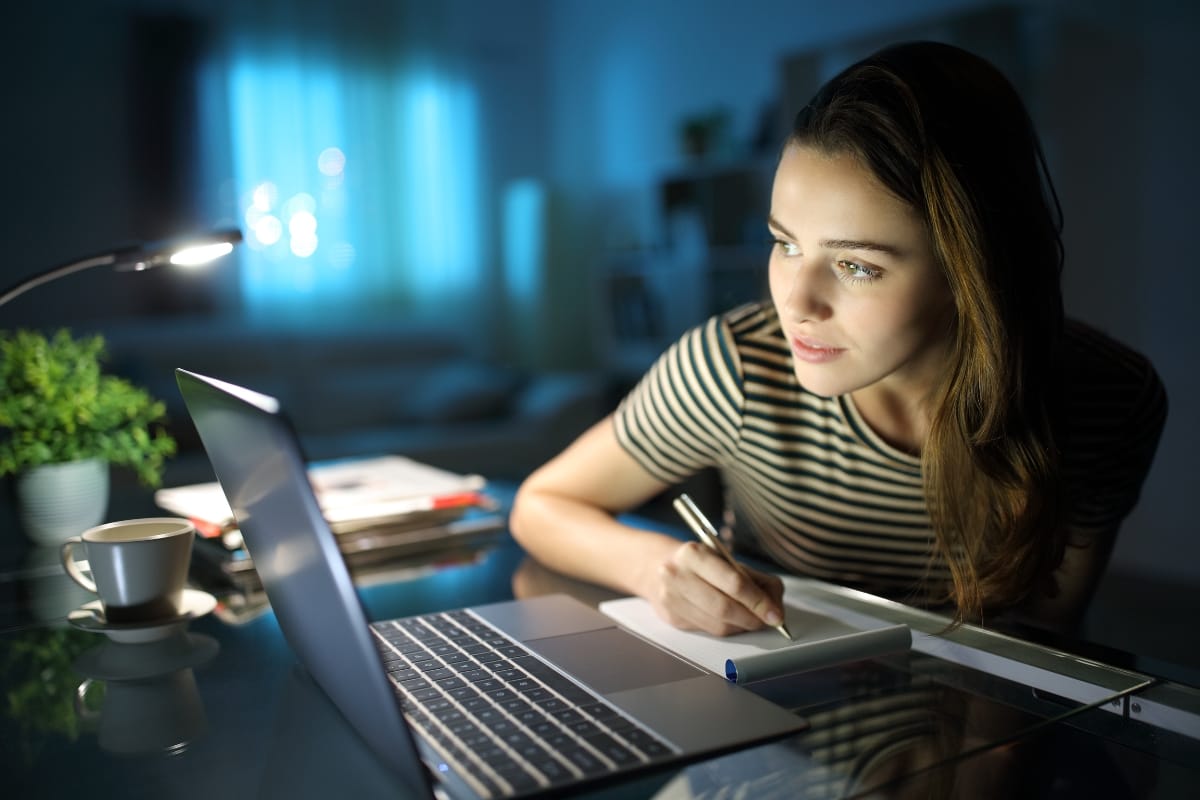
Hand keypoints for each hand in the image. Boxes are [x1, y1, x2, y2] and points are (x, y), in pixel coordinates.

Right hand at [648, 540, 785, 636]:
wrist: (656, 568)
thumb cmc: (699, 563)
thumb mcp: (726, 559)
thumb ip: (755, 579)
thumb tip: (775, 607)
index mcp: (694, 554)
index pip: (734, 583)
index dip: (758, 602)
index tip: (775, 614)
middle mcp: (677, 575)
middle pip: (724, 608)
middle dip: (752, 619)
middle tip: (767, 621)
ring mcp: (671, 598)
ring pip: (717, 625)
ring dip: (741, 627)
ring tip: (751, 620)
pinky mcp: (671, 618)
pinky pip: (708, 631)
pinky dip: (726, 629)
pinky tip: (731, 621)